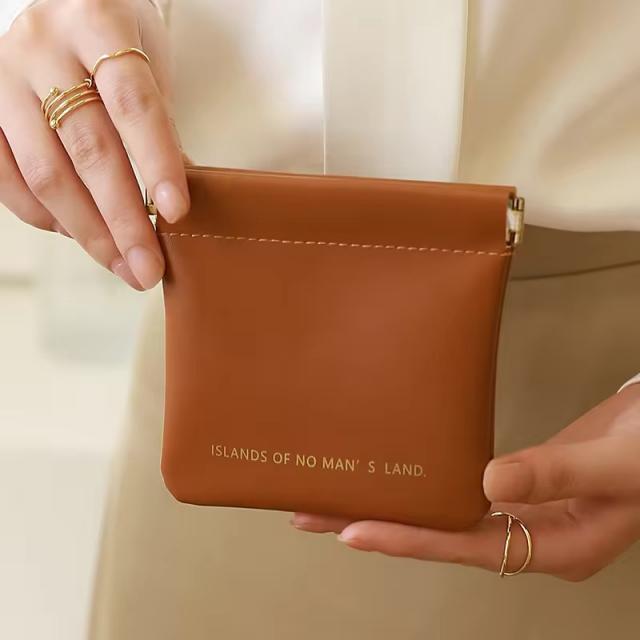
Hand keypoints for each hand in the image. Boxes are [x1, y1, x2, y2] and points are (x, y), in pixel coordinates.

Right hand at [0, 0, 187, 289]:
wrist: (62, 6)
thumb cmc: (118, 40)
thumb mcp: (152, 61)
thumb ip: (161, 124)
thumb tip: (172, 207)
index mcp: (98, 22)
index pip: (133, 103)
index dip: (157, 162)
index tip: (175, 214)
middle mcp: (42, 46)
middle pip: (88, 148)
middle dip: (123, 219)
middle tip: (148, 267)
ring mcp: (3, 77)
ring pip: (45, 172)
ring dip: (88, 231)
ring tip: (123, 265)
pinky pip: (6, 178)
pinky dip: (44, 216)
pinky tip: (77, 235)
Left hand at [293, 384, 639, 580]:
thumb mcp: (615, 464)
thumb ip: (559, 473)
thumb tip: (490, 482)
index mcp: (557, 547)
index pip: (467, 548)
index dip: (411, 540)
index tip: (353, 530)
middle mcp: (532, 536)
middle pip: (445, 537)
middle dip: (382, 526)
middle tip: (315, 514)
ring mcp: (524, 511)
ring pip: (448, 514)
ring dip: (398, 505)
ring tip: (338, 496)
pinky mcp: (518, 484)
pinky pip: (462, 490)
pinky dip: (426, 484)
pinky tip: (399, 475)